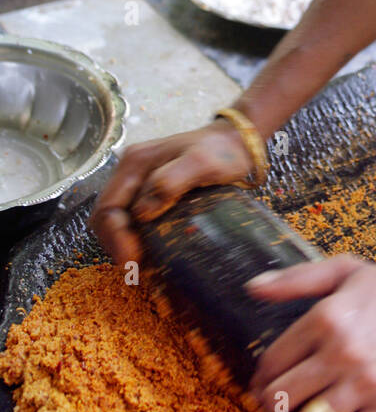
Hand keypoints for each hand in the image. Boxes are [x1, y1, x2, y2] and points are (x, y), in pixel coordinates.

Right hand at [92, 121, 252, 264]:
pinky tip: (154, 258)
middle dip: (117, 246)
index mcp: (134, 163)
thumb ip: (173, 179)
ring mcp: (137, 185)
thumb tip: (144, 211)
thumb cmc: (220, 150)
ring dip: (126, 247)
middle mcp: (129, 174)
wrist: (234, 142)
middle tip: (138, 269)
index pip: (108, 206)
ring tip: (146, 268)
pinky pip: (134, 223)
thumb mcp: (202, 161)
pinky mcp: (149, 196)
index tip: (133, 260)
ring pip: (117, 223)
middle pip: (105, 218)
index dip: (115, 237)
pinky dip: (139, 242)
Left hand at [246, 254, 375, 411]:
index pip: (272, 362)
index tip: (261, 388)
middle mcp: (341, 353)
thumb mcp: (344, 271)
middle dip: (270, 410)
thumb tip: (252, 288)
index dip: (259, 381)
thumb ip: (295, 280)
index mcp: (325, 319)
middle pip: (283, 397)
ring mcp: (365, 384)